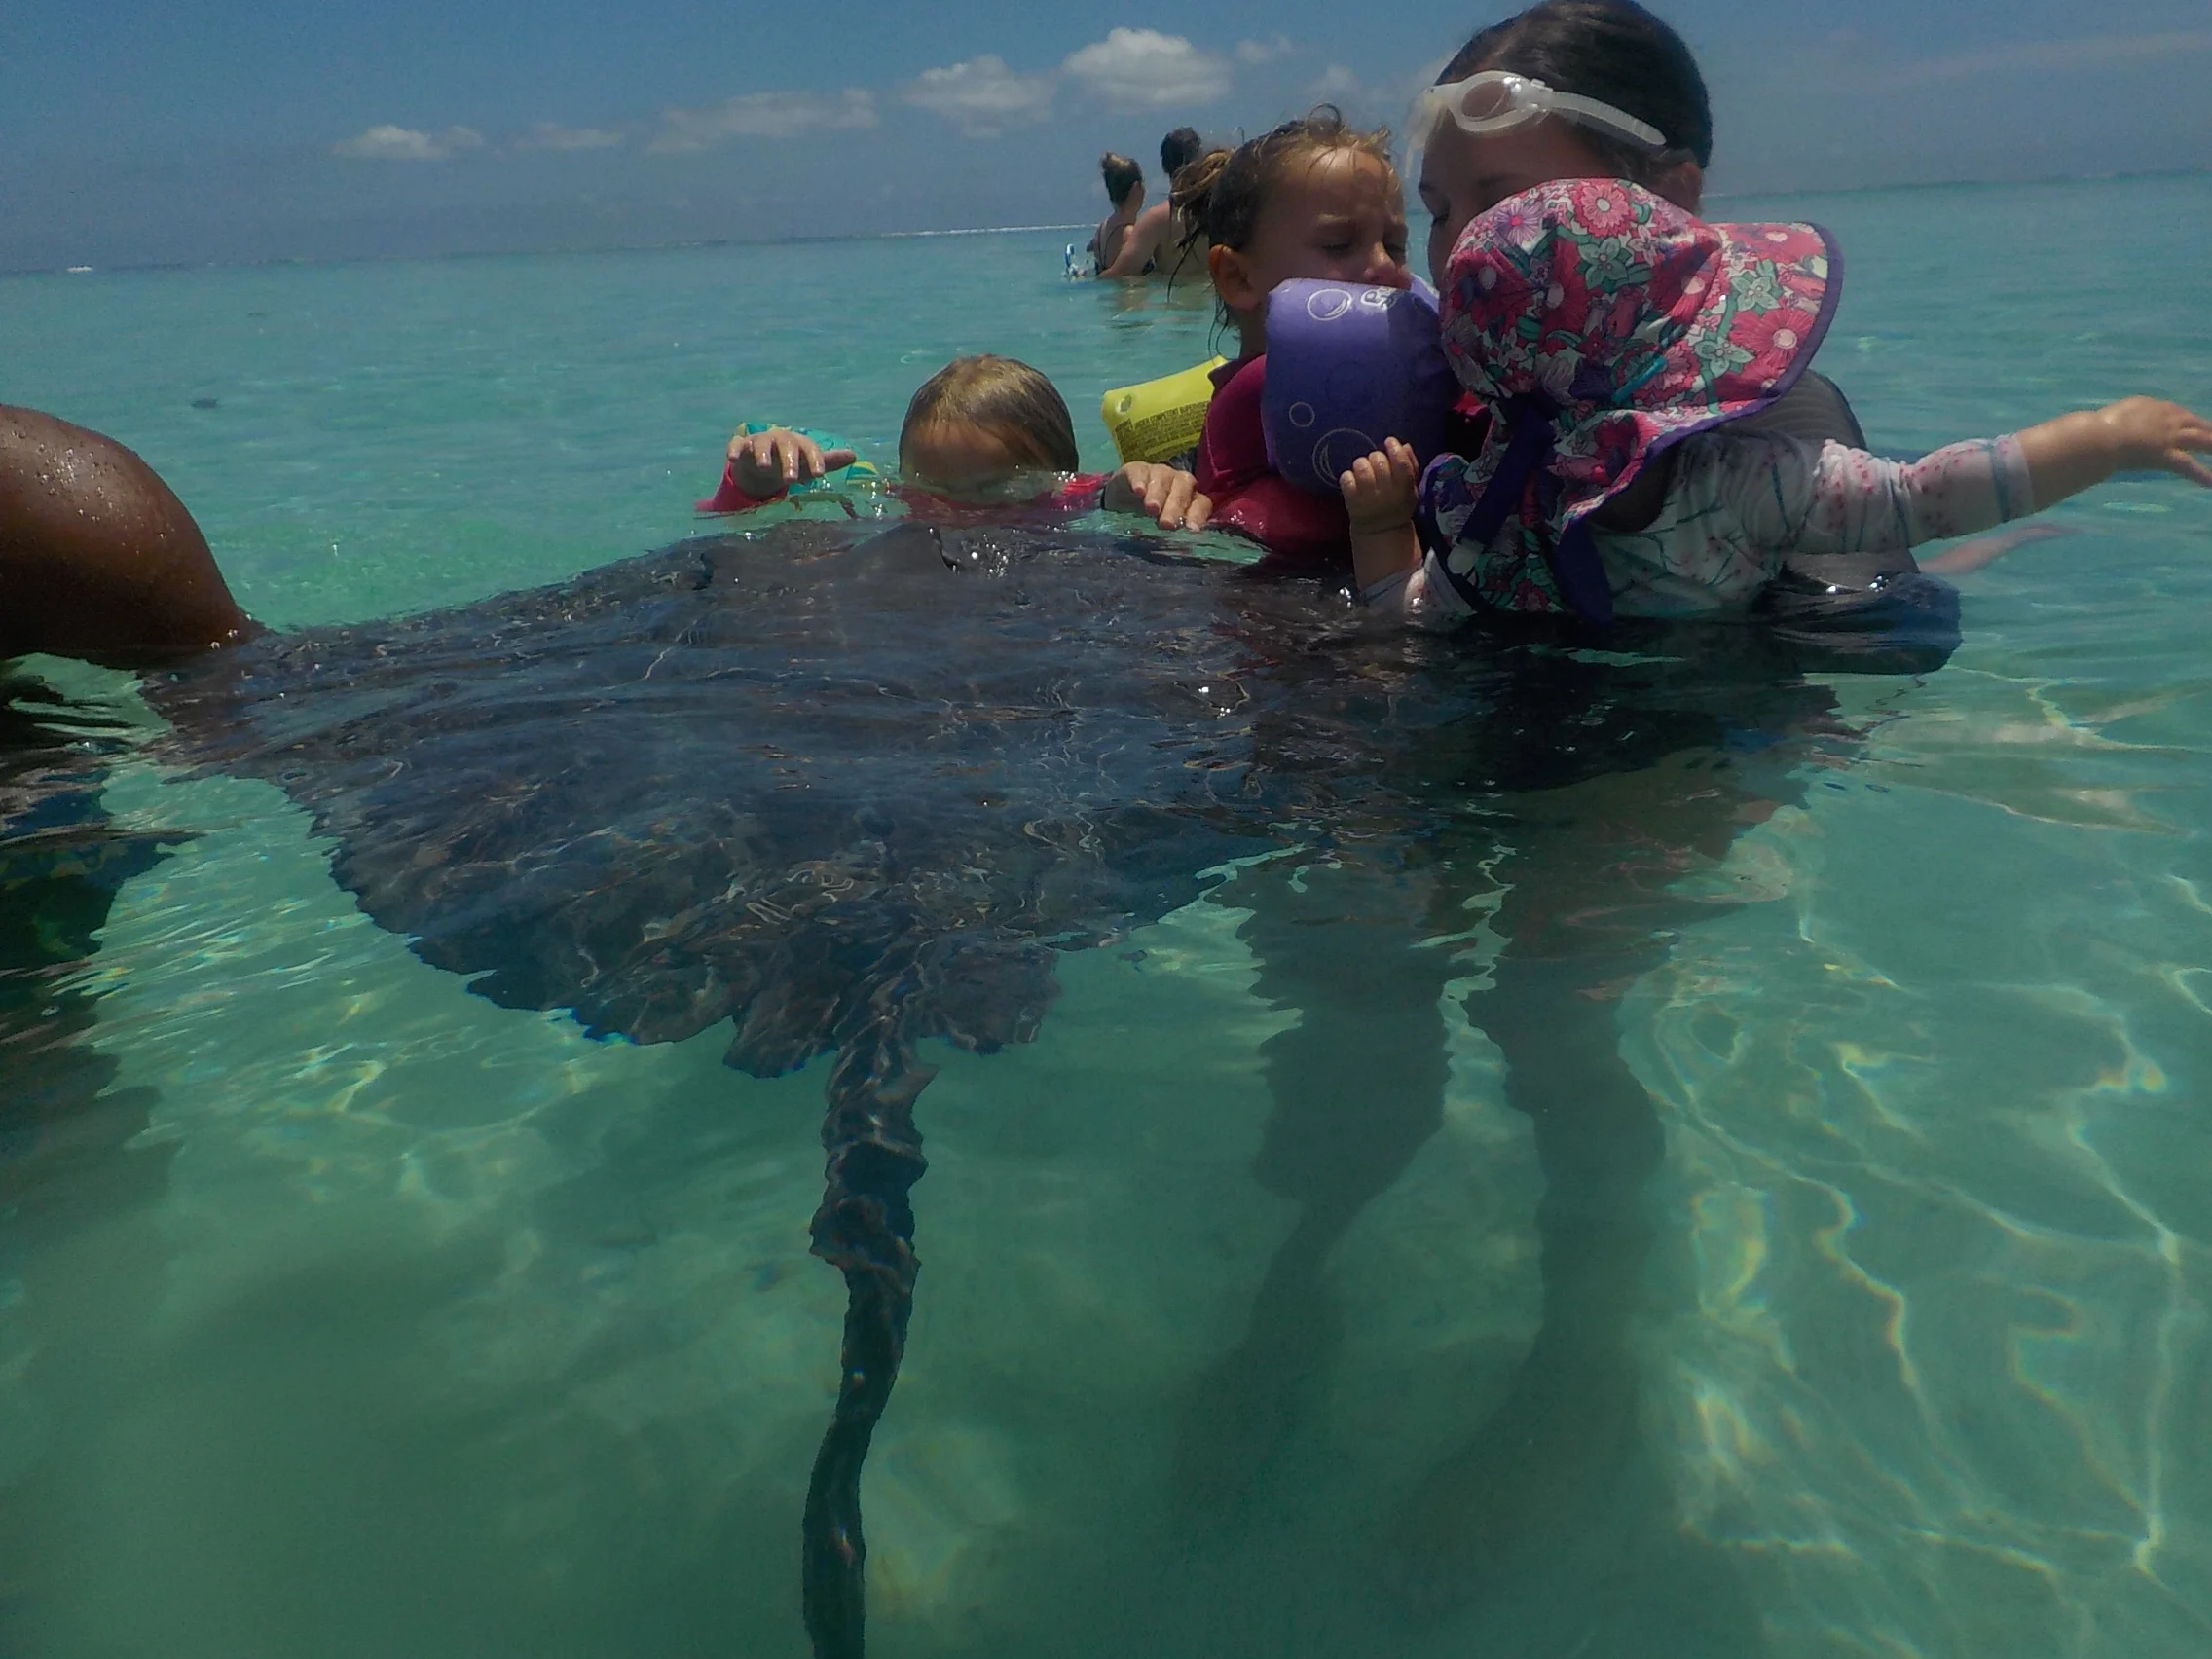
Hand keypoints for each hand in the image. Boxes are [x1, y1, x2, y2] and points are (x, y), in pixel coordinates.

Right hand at [727, 427, 859, 497]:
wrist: (763, 461)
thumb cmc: (791, 462)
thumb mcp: (809, 464)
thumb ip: (829, 461)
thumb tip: (854, 455)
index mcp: (798, 443)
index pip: (809, 449)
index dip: (815, 460)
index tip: (820, 474)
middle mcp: (779, 439)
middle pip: (786, 446)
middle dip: (789, 461)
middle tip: (792, 479)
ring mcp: (759, 442)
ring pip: (761, 444)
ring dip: (763, 454)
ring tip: (765, 467)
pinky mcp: (740, 447)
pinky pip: (736, 445)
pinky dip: (733, 450)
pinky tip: (731, 458)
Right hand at [1104, 462, 1213, 530]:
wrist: (1120, 500)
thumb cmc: (1147, 519)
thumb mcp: (1160, 529)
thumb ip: (1172, 536)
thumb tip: (1181, 550)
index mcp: (1191, 499)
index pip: (1201, 504)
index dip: (1198, 516)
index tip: (1191, 530)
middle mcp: (1179, 483)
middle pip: (1183, 490)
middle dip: (1175, 507)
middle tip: (1166, 524)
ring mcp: (1159, 473)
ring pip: (1164, 479)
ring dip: (1159, 494)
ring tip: (1152, 509)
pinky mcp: (1137, 469)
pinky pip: (1141, 472)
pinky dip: (1140, 481)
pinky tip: (1138, 491)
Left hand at [1339, 438, 1420, 532]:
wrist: (1381, 530)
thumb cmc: (1397, 503)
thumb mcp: (1411, 488)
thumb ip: (1411, 465)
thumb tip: (1404, 445)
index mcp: (1404, 488)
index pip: (1400, 463)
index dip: (1394, 448)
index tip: (1389, 442)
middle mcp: (1386, 492)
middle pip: (1378, 461)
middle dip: (1376, 457)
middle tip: (1375, 462)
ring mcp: (1368, 498)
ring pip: (1361, 467)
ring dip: (1361, 464)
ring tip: (1363, 469)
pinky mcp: (1351, 502)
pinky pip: (1346, 479)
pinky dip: (1348, 477)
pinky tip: (1352, 481)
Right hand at [2096, 398, 2211, 485]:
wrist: (2101, 436)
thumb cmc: (2100, 427)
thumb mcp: (2117, 414)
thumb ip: (2131, 417)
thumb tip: (2129, 424)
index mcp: (2156, 407)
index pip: (2180, 413)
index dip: (2190, 421)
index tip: (2196, 426)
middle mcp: (2169, 419)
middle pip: (2198, 424)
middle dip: (2211, 430)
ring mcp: (2170, 437)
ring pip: (2202, 440)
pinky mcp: (2166, 454)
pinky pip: (2188, 466)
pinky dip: (2202, 475)